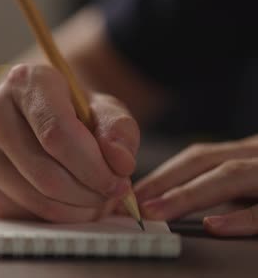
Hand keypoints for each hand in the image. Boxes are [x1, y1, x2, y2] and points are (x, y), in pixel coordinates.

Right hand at [0, 63, 138, 222]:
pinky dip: (54, 215)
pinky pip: (23, 212)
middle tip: (111, 195)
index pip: (57, 134)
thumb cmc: (73, 110)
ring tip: (94, 198)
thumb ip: (120, 130)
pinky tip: (68, 201)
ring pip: (36, 197)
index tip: (119, 182)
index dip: (93, 166)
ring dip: (75, 209)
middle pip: (46, 173)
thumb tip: (120, 163)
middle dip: (88, 193)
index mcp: (24, 81)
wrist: (38, 114)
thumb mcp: (104, 108)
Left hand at [135, 136, 257, 235]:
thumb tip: (173, 204)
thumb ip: (226, 186)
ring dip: (188, 195)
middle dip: (163, 183)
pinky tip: (212, 225)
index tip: (130, 197)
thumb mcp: (254, 178)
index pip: (196, 158)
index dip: (161, 176)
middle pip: (204, 161)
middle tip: (133, 205)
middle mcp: (256, 156)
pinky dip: (239, 217)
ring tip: (156, 212)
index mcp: (247, 152)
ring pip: (231, 175)